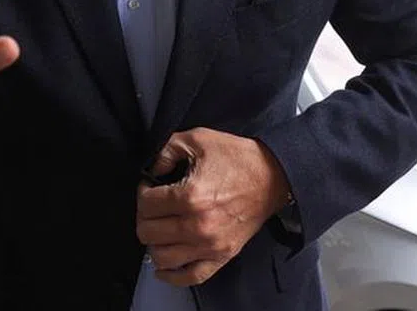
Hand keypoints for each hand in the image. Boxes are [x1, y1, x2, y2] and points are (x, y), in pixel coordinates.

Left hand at [136, 128, 290, 286]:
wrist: (273, 177)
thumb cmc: (237, 158)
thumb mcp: (198, 139)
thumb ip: (166, 149)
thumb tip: (151, 169)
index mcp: (190, 196)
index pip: (145, 204)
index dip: (142, 191)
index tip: (150, 186)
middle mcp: (197, 225)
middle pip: (147, 232)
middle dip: (145, 216)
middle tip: (154, 206)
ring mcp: (210, 245)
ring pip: (161, 256)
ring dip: (154, 242)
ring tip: (160, 228)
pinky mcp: (222, 256)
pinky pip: (190, 277)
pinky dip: (172, 275)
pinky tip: (164, 265)